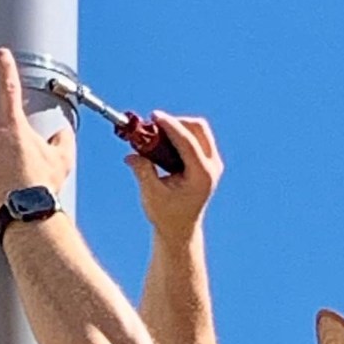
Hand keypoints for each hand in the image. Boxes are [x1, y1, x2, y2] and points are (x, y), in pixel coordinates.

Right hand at [125, 112, 223, 244]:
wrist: (179, 228)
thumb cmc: (166, 215)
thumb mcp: (151, 194)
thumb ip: (143, 172)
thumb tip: (131, 155)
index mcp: (202, 176)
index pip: (188, 142)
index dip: (170, 125)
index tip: (154, 115)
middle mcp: (212, 167)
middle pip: (199, 129)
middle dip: (176, 122)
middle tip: (154, 124)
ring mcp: (213, 163)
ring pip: (199, 130)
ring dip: (178, 126)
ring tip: (156, 132)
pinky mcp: (207, 162)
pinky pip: (197, 137)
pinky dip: (180, 133)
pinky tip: (163, 139)